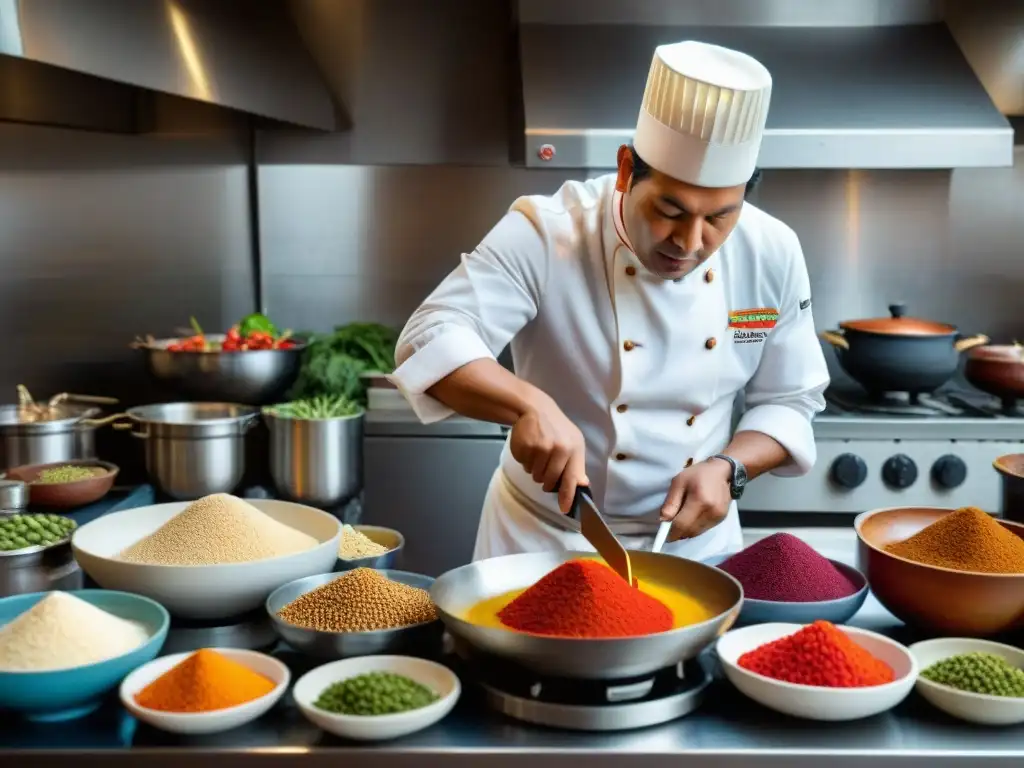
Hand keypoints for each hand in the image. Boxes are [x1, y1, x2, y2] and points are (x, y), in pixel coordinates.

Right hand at [509, 397, 587, 513]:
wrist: (535, 408)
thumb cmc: (557, 429)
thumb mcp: (573, 443)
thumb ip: (576, 466)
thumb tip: (583, 485)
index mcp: (573, 449)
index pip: (572, 478)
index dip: (567, 496)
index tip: (565, 509)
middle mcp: (559, 449)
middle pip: (549, 481)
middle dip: (546, 479)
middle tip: (545, 466)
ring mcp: (540, 448)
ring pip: (535, 475)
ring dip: (535, 469)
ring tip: (537, 453)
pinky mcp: (525, 446)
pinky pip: (524, 465)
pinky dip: (525, 461)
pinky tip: (529, 448)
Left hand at [660, 459, 732, 540]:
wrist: (721, 471)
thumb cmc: (697, 474)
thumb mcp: (678, 482)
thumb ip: (671, 503)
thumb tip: (663, 521)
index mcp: (700, 501)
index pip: (682, 524)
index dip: (671, 532)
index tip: (663, 534)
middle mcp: (711, 512)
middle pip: (690, 531)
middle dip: (677, 533)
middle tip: (669, 528)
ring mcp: (718, 517)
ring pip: (696, 533)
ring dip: (686, 531)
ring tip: (680, 521)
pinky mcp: (721, 519)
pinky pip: (703, 529)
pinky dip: (694, 528)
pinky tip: (692, 518)